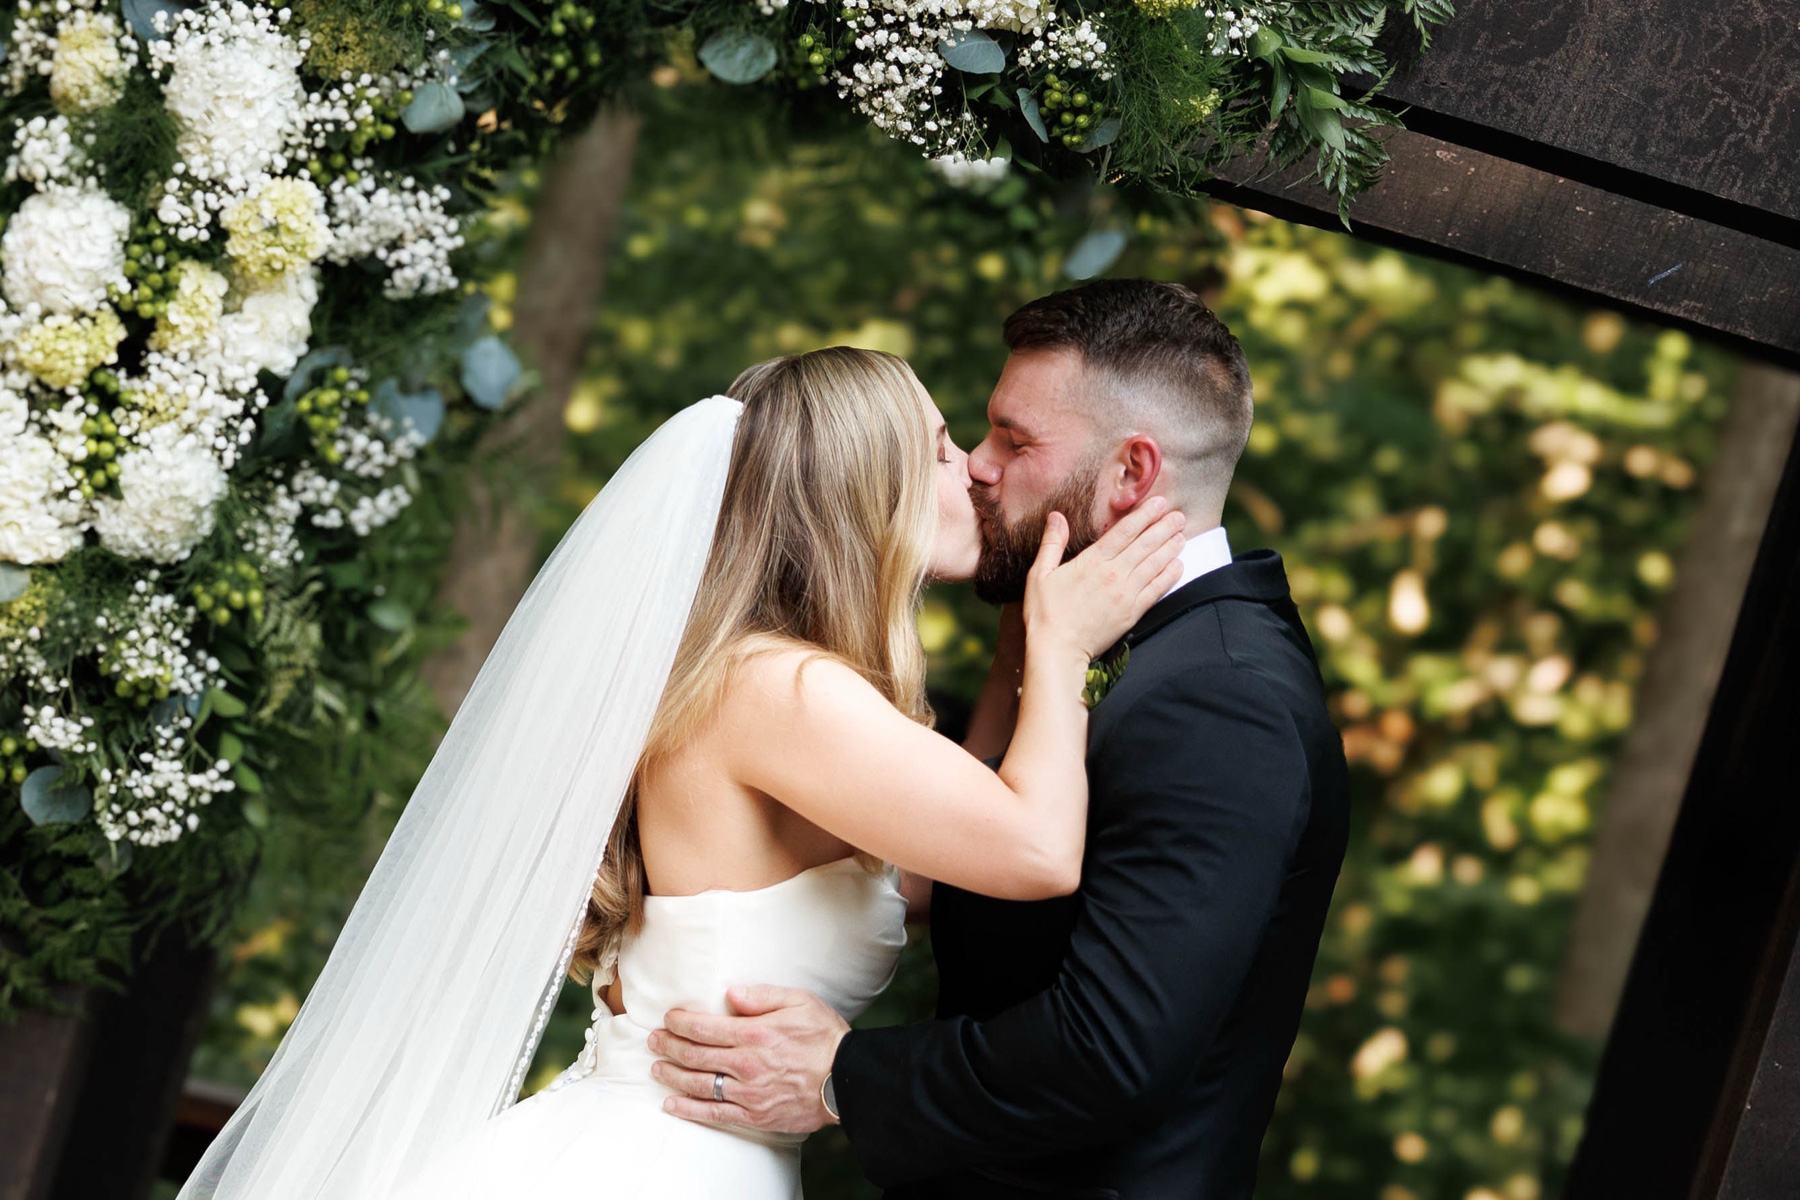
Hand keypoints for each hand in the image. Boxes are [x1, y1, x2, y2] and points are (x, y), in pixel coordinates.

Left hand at [648, 985, 848, 1133]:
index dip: (681, 1022)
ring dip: (672, 1075)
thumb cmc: (826, 1037)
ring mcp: (748, 1093)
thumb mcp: (800, 1001)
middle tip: (654, 1039)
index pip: (705, 1027)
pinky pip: (714, 1114)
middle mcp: (746, 1063)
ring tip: (656, 1068)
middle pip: (695, 1055)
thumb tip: (731, 993)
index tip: (668, 1018)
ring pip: (699, 1084)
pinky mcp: (755, 1115)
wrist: (847, 1080)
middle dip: (669, 1045)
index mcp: (755, 1033)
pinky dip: (689, 1109)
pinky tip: (672, 1104)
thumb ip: (763, 996)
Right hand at [1023, 497, 1185, 662]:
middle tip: (1179, 515)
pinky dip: (1170, 576)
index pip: (1124, 532)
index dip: (1144, 515)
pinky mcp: (1132, 613)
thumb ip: (1051, 543)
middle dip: (1164, 528)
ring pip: (1154, 564)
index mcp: (1092, 562)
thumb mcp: (1040, 574)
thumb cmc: (1044, 613)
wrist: (1058, 650)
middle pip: (1145, 545)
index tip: (1159, 504)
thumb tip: (1056, 517)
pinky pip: (1157, 590)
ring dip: (1170, 548)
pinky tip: (1179, 565)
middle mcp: (1113, 574)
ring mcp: (1126, 594)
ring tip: (1182, 535)